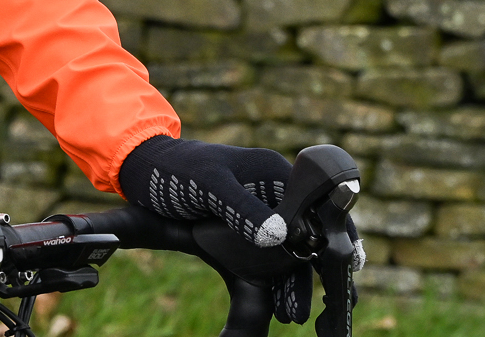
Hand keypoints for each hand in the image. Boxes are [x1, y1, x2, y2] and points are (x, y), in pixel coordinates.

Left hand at [117, 135, 363, 324]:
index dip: (332, 239)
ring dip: (295, 282)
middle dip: (317, 271)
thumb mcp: (208, 185)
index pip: (316, 208)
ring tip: (294, 315)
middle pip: (308, 235)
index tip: (341, 269)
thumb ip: (241, 207)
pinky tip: (279, 304)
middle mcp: (274, 192)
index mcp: (273, 173)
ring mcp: (260, 212)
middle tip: (321, 306)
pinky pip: (269, 258)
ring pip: (290, 251)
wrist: (143, 168)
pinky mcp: (245, 229)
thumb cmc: (176, 170)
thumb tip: (280, 236)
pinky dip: (278, 279)